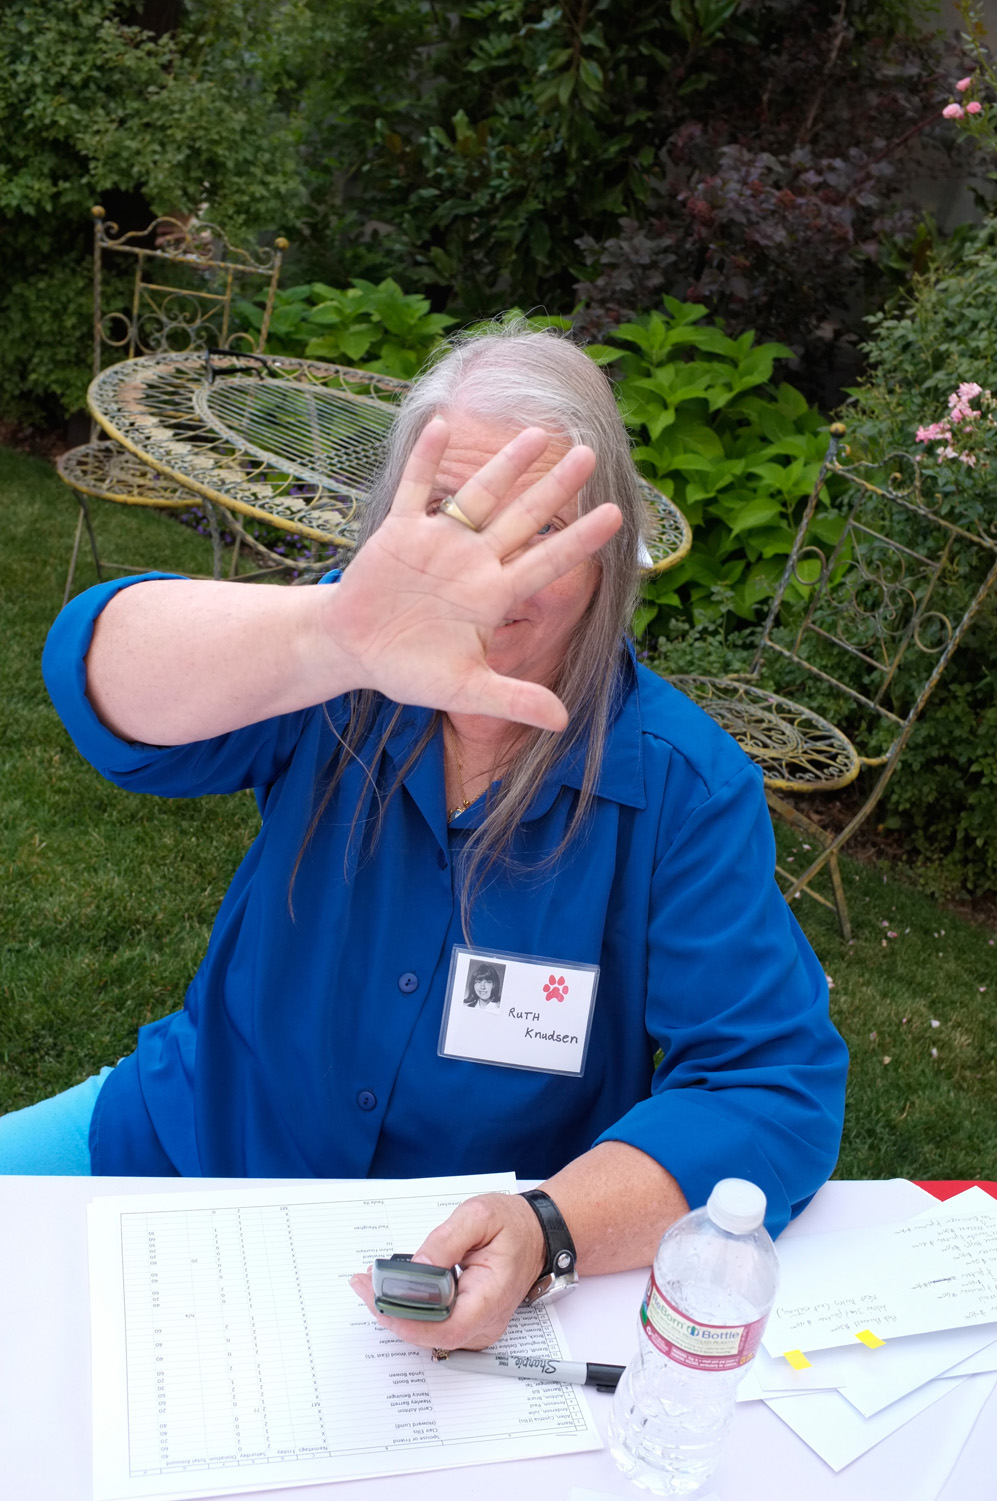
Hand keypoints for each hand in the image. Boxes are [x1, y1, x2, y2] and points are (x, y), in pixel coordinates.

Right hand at [323, 418, 621, 730]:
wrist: (354, 651)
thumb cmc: (410, 670)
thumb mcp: (464, 691)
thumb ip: (512, 699)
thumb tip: (563, 720)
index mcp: (492, 596)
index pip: (546, 562)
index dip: (580, 540)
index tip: (616, 515)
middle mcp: (473, 562)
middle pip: (522, 517)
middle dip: (554, 487)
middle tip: (590, 453)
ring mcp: (438, 543)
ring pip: (478, 495)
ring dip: (505, 465)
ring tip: (537, 433)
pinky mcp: (399, 533)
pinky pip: (416, 489)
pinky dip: (427, 459)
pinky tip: (441, 423)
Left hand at [350, 1192, 545, 1350]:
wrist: (534, 1235)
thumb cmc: (511, 1225)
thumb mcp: (478, 1217)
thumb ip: (445, 1241)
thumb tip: (417, 1266)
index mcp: (491, 1296)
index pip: (447, 1328)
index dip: (408, 1321)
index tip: (379, 1300)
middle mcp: (485, 1322)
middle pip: (430, 1335)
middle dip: (391, 1312)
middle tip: (363, 1284)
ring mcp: (477, 1327)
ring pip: (428, 1334)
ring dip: (397, 1311)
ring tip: (371, 1283)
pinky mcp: (467, 1323)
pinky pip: (434, 1326)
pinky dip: (410, 1310)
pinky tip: (393, 1289)